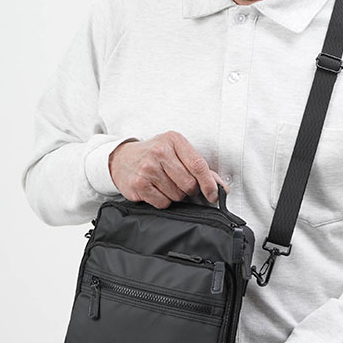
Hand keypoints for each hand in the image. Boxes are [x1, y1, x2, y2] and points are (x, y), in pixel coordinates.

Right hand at [108, 131, 228, 208]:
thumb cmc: (153, 155)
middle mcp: (160, 152)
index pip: (198, 165)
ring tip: (165, 184)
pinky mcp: (139, 185)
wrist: (121, 159)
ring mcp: (148, 169)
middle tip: (181, 184)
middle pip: (189, 184)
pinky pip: (163, 203)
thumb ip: (199, 167)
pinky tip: (156, 190)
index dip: (209, 183)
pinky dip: (163, 201)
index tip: (214, 194)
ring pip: (177, 195)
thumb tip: (220, 187)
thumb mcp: (176, 152)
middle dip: (190, 190)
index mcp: (173, 140)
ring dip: (175, 195)